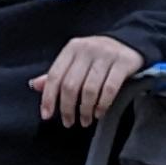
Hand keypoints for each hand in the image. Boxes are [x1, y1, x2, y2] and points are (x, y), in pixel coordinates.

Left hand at [31, 34, 146, 126]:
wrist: (130, 42)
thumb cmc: (97, 56)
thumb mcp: (76, 60)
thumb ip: (58, 74)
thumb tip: (35, 86)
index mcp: (72, 48)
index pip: (55, 76)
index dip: (48, 98)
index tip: (47, 115)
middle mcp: (87, 49)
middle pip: (71, 85)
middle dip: (68, 108)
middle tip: (68, 122)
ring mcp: (106, 55)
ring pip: (89, 89)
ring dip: (85, 110)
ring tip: (85, 120)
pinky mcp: (123, 62)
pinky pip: (109, 89)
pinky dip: (102, 105)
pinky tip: (99, 113)